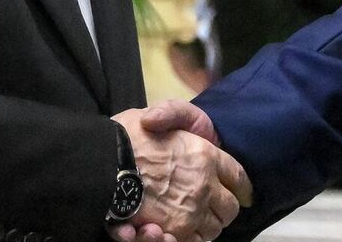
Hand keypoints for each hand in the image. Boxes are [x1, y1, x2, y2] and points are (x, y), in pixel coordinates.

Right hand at [108, 102, 251, 241]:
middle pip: (230, 209)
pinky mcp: (172, 231)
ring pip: (212, 230)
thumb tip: (190, 133)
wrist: (100, 161)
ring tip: (187, 219)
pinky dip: (184, 240)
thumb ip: (173, 113)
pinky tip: (169, 232)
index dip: (241, 186)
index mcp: (205, 156)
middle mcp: (203, 187)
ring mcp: (189, 213)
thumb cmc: (127, 134)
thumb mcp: (159, 112)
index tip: (240, 191)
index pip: (239, 177)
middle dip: (221, 209)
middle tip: (207, 206)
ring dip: (204, 227)